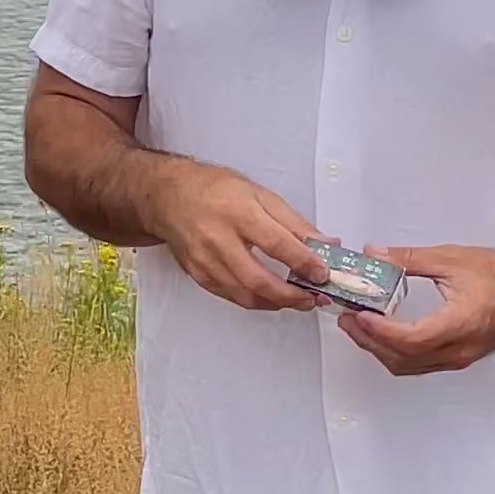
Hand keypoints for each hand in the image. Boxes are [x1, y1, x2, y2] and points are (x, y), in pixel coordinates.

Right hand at [152, 162, 330, 312]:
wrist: (169, 197)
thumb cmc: (215, 190)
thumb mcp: (260, 195)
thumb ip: (294, 223)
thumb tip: (325, 243)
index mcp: (238, 212)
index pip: (276, 243)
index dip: (303, 262)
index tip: (323, 274)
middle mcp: (218, 238)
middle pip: (257, 278)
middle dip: (290, 295)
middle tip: (312, 298)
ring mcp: (205, 260)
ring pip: (244, 294)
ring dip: (275, 303)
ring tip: (297, 301)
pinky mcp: (197, 274)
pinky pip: (230, 295)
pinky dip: (254, 300)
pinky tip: (270, 297)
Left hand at [337, 245, 494, 376]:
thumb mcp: (452, 259)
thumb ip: (409, 259)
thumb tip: (374, 255)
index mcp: (459, 324)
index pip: (410, 339)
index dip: (379, 331)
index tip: (358, 315)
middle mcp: (459, 350)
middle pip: (403, 359)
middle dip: (370, 342)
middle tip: (347, 320)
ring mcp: (460, 359)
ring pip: (410, 366)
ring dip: (381, 351)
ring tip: (359, 327)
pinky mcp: (460, 358)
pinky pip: (421, 365)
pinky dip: (397, 354)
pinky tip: (385, 335)